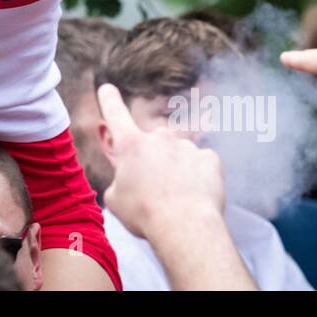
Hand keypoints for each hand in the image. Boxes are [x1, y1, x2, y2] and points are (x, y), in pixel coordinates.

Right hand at [98, 84, 225, 239]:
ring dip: (175, 169)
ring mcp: (186, 146)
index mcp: (131, 144)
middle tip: (153, 188)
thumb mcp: (115, 199)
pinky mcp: (209, 159)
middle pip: (152, 143)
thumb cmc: (144, 214)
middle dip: (151, 160)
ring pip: (177, 154)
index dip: (109, 99)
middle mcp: (159, 138)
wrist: (185, 227)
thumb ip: (119, 181)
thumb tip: (126, 181)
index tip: (107, 88)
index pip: (115, 113)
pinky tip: (194, 194)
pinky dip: (197, 175)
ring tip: (176, 198)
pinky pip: (200, 163)